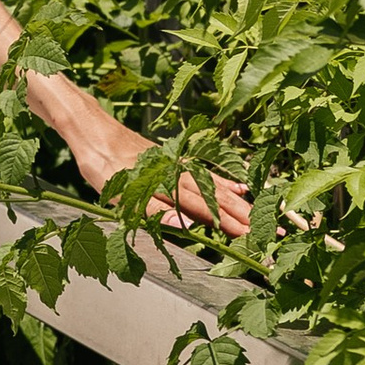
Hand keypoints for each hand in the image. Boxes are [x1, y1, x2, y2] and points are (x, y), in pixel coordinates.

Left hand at [67, 109, 252, 240]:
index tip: (250, 235)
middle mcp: (178, 172)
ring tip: (264, 213)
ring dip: (240, 202)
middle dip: (244, 216)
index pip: (203, 209)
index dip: (227, 224)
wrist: (93, 129)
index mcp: (166, 184)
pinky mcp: (175, 158)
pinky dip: (225, 181)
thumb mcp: (117, 193)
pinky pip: (206, 171)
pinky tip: (241, 188)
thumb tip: (185, 226)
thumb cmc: (100, 164)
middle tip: (272, 228)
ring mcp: (178, 164)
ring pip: (215, 185)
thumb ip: (152, 210)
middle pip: (216, 198)